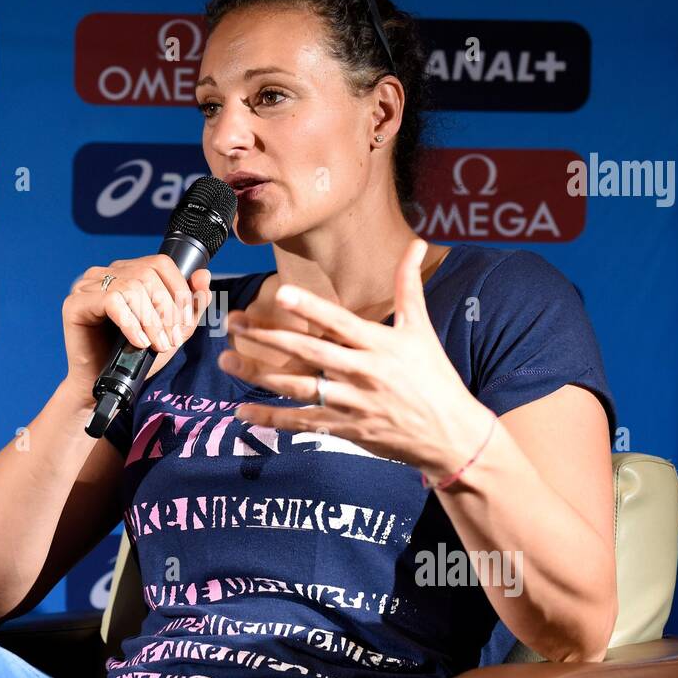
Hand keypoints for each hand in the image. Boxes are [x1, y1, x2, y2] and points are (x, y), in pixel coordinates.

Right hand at [61, 257, 211, 402]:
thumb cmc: (133, 357)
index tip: (183, 324)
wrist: (102, 385)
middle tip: (171, 341)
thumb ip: (190, 305)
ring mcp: (87, 286)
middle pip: (148, 274)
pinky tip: (138, 342)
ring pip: (132, 287)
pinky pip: (111, 301)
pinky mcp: (75, 303)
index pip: (161, 263)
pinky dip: (131, 324)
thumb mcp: (171, 330)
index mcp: (127, 272)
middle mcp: (106, 273)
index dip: (179, 291)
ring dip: (151, 321)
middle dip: (167, 310)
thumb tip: (203, 275)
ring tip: (156, 345)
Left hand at [217, 239, 486, 477]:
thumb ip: (409, 286)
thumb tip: (417, 243)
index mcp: (379, 344)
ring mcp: (352, 403)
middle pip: (308, 352)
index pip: (339, 322)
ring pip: (298, 387)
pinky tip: (243, 412)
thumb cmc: (435, 377)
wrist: (451, 435)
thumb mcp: (422, 329)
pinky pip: (302, 422)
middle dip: (268, 336)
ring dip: (258, 375)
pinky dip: (271, 418)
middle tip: (235, 322)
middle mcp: (363, 372)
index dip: (311, 309)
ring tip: (226, 362)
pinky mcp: (346, 429)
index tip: (282, 293)